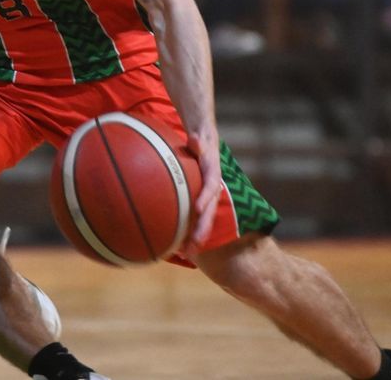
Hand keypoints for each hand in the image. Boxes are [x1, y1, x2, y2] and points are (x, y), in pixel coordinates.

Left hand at [177, 126, 222, 258]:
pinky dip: (189, 229)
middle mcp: (212, 187)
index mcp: (212, 173)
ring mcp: (206, 196)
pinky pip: (195, 216)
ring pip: (203, 218)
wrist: (205, 141)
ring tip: (187, 253)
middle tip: (194, 245)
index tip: (198, 210)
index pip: (211, 186)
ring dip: (197, 235)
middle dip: (203, 228)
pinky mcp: (199, 200)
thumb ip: (198, 141)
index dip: (205, 198)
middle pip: (209, 210)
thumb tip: (195, 138)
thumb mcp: (200, 137)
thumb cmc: (200, 140)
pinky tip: (178, 244)